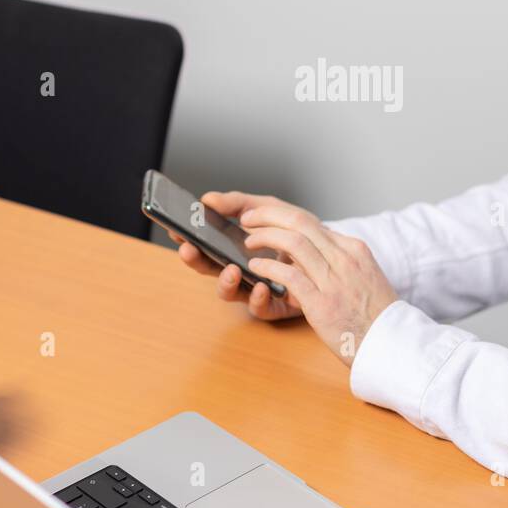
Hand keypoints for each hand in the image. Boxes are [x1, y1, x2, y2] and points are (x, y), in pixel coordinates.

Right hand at [167, 190, 303, 321]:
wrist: (330, 248)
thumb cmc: (297, 230)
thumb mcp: (269, 208)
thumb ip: (239, 203)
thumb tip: (208, 198)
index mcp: (235, 248)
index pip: (205, 245)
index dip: (188, 239)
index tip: (176, 230)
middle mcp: (242, 270)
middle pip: (210, 270)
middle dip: (197, 261)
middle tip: (190, 250)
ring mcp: (256, 288)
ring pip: (231, 293)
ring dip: (225, 283)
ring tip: (231, 270)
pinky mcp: (277, 305)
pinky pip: (261, 309)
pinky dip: (258, 299)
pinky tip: (260, 287)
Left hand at [238, 198, 397, 367]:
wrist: (393, 343)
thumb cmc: (376, 315)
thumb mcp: (364, 276)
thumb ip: (341, 262)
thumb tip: (313, 255)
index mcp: (354, 249)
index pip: (312, 222)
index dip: (282, 217)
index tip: (266, 219)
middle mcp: (344, 258)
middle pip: (300, 222)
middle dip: (268, 216)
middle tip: (248, 219)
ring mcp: (334, 279)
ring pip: (293, 243)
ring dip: (264, 238)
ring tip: (249, 243)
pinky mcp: (322, 303)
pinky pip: (289, 275)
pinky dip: (268, 267)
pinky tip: (256, 267)